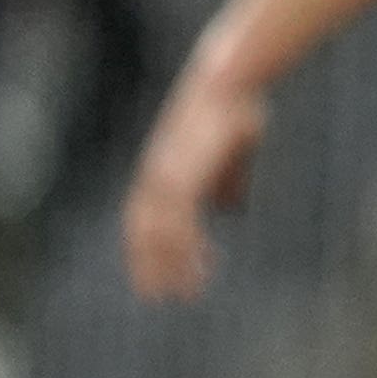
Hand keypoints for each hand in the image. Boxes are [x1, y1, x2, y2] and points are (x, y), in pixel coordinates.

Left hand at [120, 62, 263, 301]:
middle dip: (150, 265)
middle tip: (160, 296)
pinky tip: (200, 261)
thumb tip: (227, 207)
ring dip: (171, 264)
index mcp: (161, 170)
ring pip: (159, 231)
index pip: (144, 220)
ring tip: (186, 290)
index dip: (148, 250)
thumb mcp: (228, 155)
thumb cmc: (233, 111)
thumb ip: (223, 182)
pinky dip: (186, 245)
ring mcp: (166, 174)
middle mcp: (155, 175)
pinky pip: (179, 219)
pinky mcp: (183, 173)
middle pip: (142, 231)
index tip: (158, 275)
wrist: (231, 81)